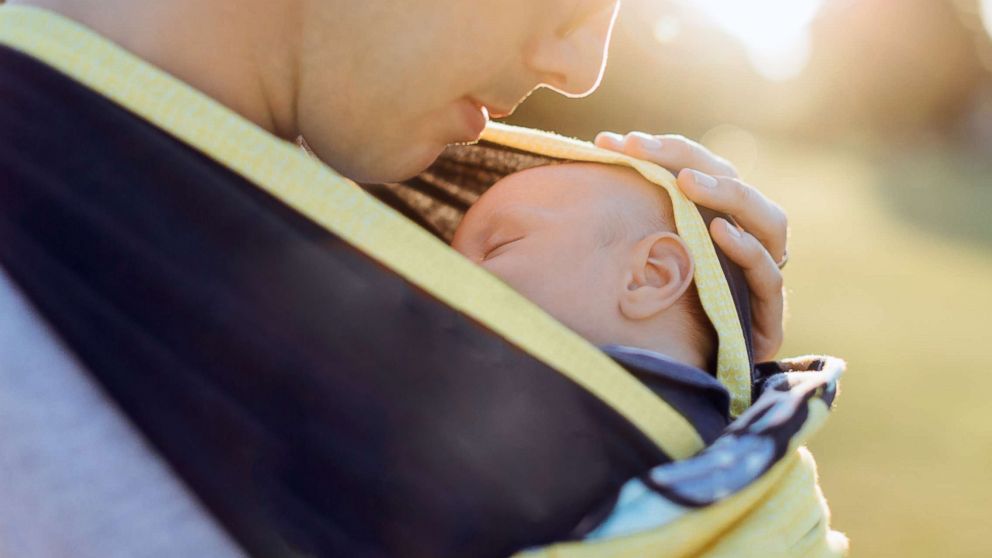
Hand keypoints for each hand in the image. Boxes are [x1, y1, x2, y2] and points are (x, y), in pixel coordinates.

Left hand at [594, 131, 785, 361]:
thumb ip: (612, 224)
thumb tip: (579, 171)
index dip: (662, 149)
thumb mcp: (616, 262)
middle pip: (733, 185)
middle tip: (643, 149)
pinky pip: (769, 279)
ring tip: (686, 183)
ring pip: (769, 222)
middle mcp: (743, 244)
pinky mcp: (765, 320)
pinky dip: (747, 252)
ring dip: (729, 196)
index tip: (612, 142)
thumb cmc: (633, 318)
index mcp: (712, 223)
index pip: (699, 169)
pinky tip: (719, 233)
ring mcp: (759, 279)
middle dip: (689, 160)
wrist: (663, 384)